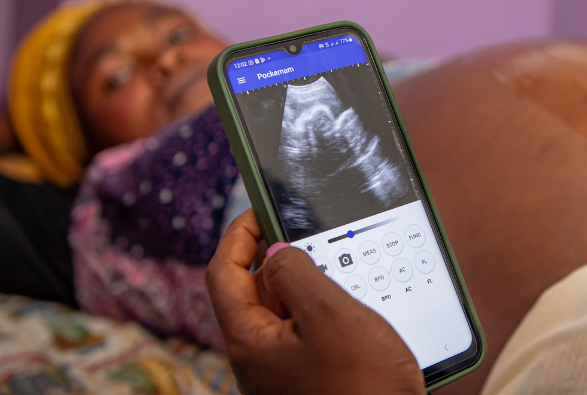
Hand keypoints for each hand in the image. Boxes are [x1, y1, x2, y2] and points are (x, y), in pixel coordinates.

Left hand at [206, 209, 424, 394]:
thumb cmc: (364, 386)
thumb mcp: (331, 315)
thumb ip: (296, 274)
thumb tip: (275, 255)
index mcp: (251, 344)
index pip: (222, 275)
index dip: (237, 236)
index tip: (259, 210)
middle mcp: (259, 360)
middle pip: (250, 292)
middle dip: (274, 257)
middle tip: (303, 231)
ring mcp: (283, 372)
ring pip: (281, 312)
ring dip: (303, 283)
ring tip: (334, 266)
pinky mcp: (309, 379)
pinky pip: (304, 332)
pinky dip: (320, 309)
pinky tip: (349, 303)